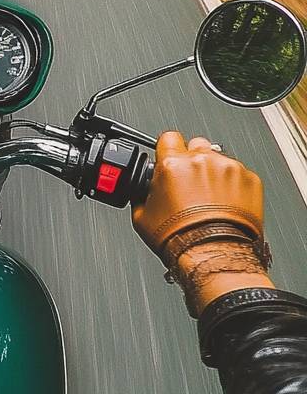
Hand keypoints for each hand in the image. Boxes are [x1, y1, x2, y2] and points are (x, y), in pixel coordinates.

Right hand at [133, 131, 263, 252]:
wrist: (213, 255)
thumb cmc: (181, 239)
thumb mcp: (142, 217)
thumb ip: (142, 194)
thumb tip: (143, 191)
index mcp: (173, 164)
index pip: (168, 138)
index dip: (167, 149)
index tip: (170, 159)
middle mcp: (202, 160)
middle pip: (196, 145)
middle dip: (192, 161)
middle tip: (190, 184)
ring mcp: (229, 168)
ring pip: (219, 160)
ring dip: (213, 175)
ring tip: (210, 200)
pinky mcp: (250, 179)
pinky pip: (240, 175)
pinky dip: (234, 186)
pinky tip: (226, 205)